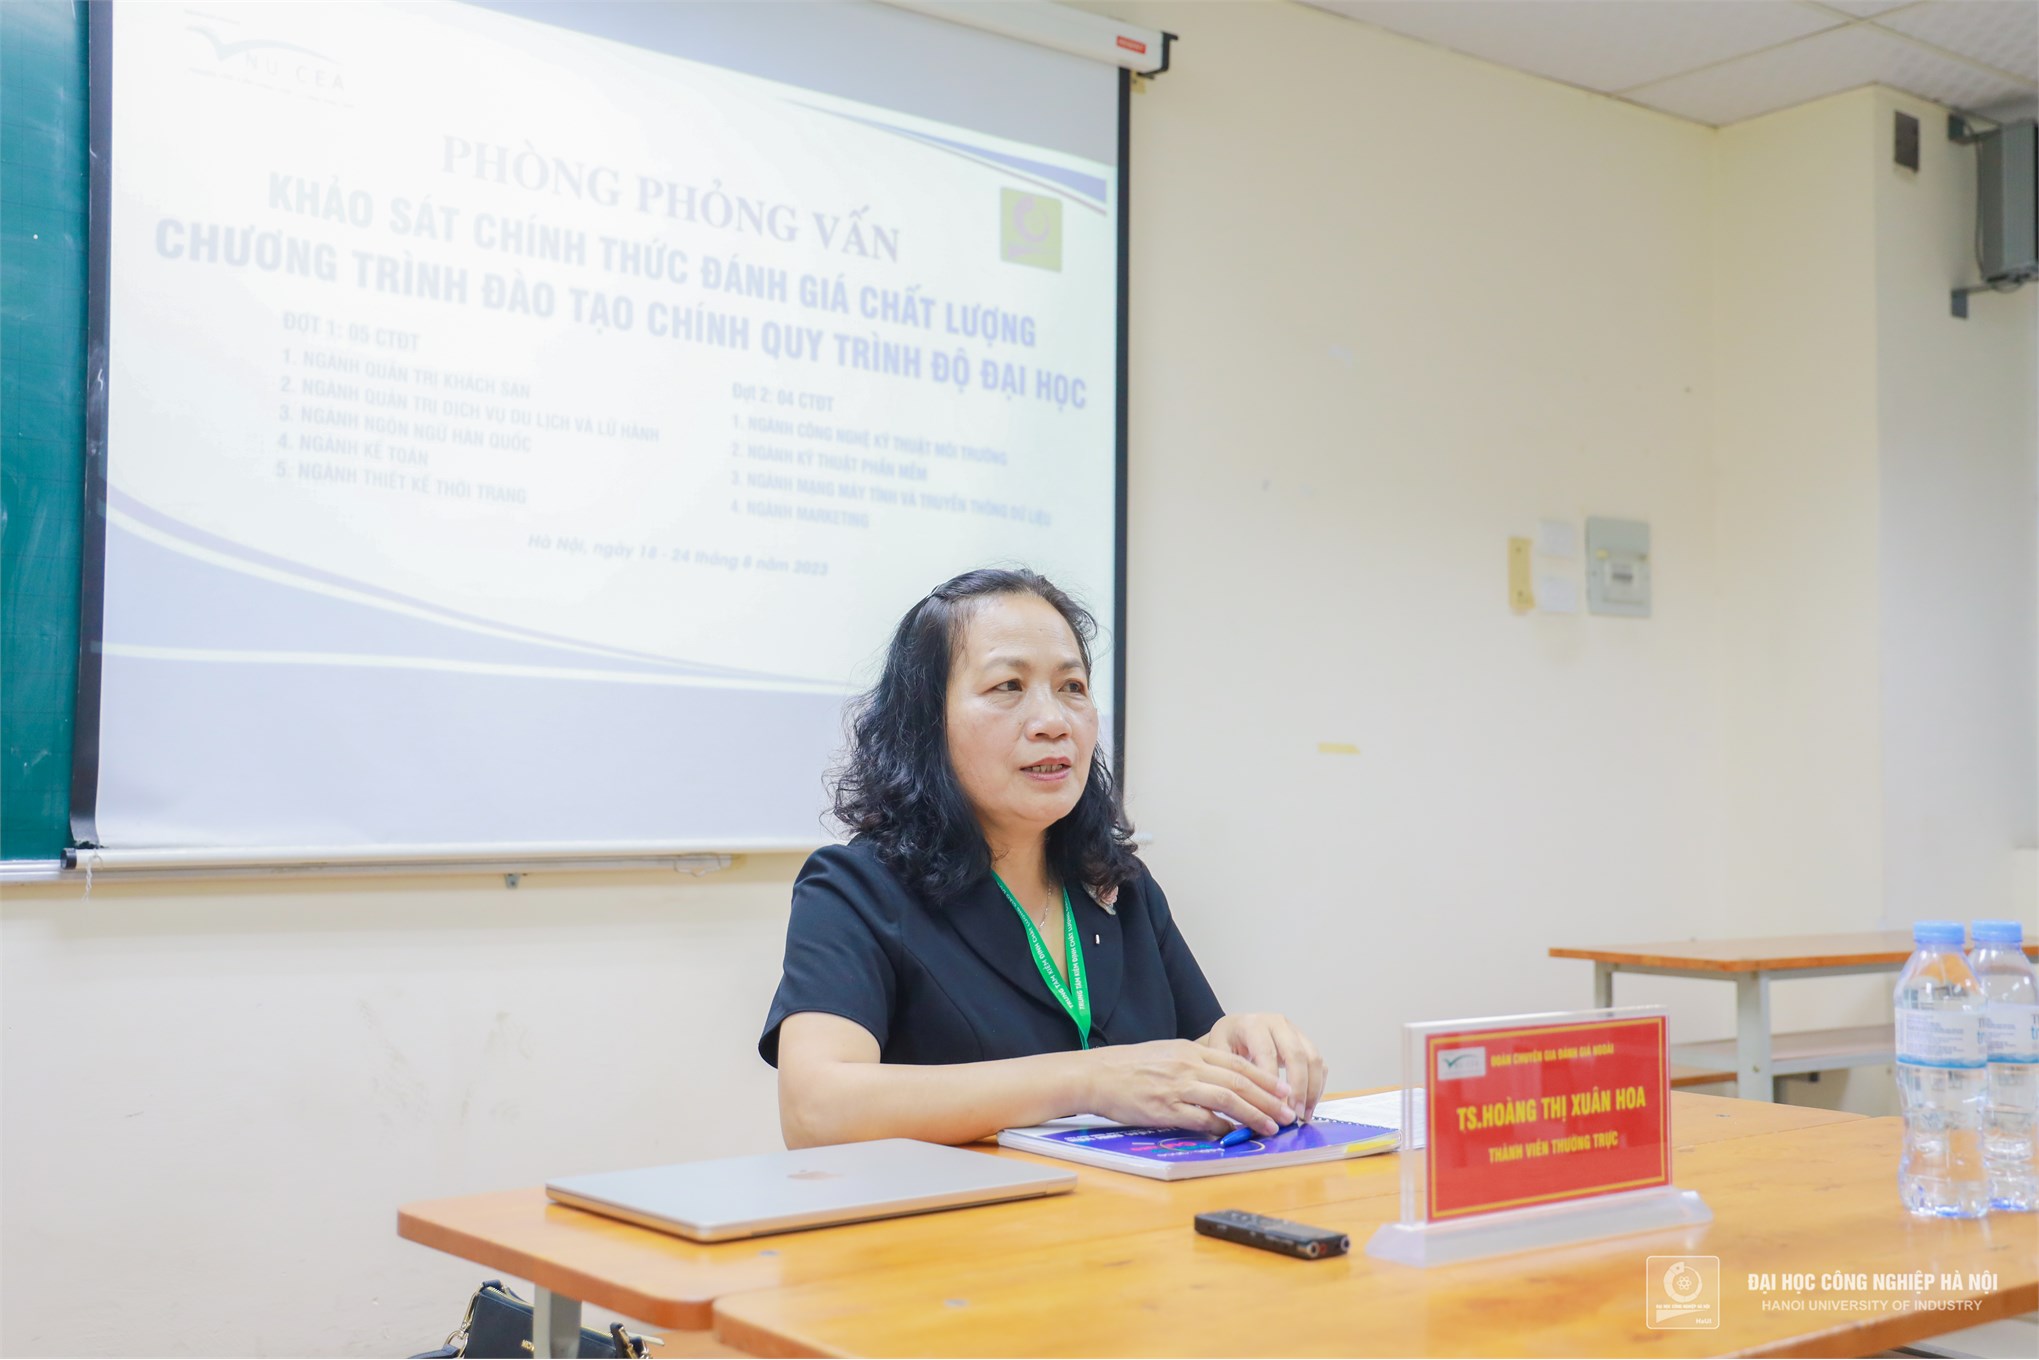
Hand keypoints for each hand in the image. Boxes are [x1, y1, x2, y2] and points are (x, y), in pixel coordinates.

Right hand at [1079, 1039, 1294, 1137]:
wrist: (1096, 1074)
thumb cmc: (1129, 1066)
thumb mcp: (1167, 1055)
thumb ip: (1195, 1067)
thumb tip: (1223, 1084)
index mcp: (1191, 1051)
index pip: (1238, 1063)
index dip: (1265, 1078)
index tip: (1284, 1091)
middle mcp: (1188, 1066)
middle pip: (1239, 1082)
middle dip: (1268, 1099)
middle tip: (1287, 1113)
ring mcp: (1177, 1088)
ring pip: (1226, 1100)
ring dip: (1253, 1115)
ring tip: (1271, 1127)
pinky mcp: (1165, 1109)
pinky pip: (1200, 1119)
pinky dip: (1220, 1128)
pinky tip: (1232, 1134)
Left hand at [1199, 1013, 1325, 1119]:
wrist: (1235, 1028)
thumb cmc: (1226, 1043)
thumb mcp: (1217, 1053)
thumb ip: (1229, 1075)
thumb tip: (1243, 1107)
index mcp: (1252, 1025)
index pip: (1267, 1053)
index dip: (1272, 1083)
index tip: (1274, 1108)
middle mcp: (1277, 1023)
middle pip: (1296, 1054)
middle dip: (1299, 1088)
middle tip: (1294, 1115)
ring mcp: (1295, 1030)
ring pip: (1313, 1058)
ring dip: (1312, 1090)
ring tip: (1304, 1116)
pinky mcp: (1306, 1042)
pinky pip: (1320, 1064)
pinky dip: (1318, 1086)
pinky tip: (1308, 1106)